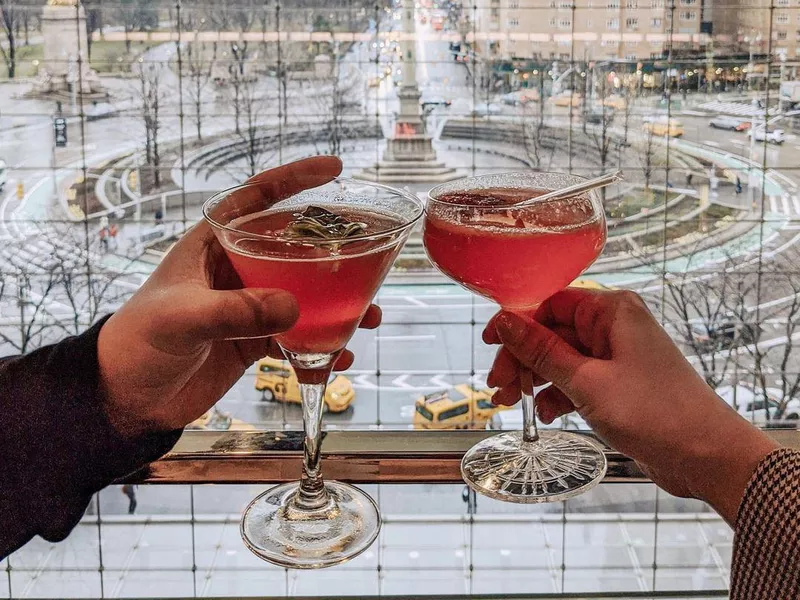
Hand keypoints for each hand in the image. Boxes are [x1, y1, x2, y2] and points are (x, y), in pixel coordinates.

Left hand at [97, 157, 380, 435]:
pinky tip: (341, 354)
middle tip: (369, 256)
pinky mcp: (254, 339)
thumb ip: (235, 312)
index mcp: (212, 245)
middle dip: (334, 251)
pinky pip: (300, 335)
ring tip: (370, 316)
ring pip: (305, 293)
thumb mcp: (182, 319)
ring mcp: (248, 305)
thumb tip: (294, 308)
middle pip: (295, 247)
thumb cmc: (138, 343)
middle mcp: (235, 268)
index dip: (294, 179)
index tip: (334, 168)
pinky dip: (324, 344)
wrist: (129, 399)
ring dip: (341, 303)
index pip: (256, 199)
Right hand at [484, 288, 777, 524]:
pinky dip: (558, 395)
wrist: (706, 455)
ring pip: (561, 359)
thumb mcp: (586, 381)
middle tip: (498, 386)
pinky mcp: (619, 383)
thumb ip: (542, 351)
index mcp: (611, 311)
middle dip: (522, 359)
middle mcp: (614, 327)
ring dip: (535, 380)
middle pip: (552, 332)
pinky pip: (577, 380)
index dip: (516, 323)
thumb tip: (505, 322)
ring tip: (510, 403)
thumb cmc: (655, 412)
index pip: (550, 303)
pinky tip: (546, 413)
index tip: (490, 343)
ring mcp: (617, 356)